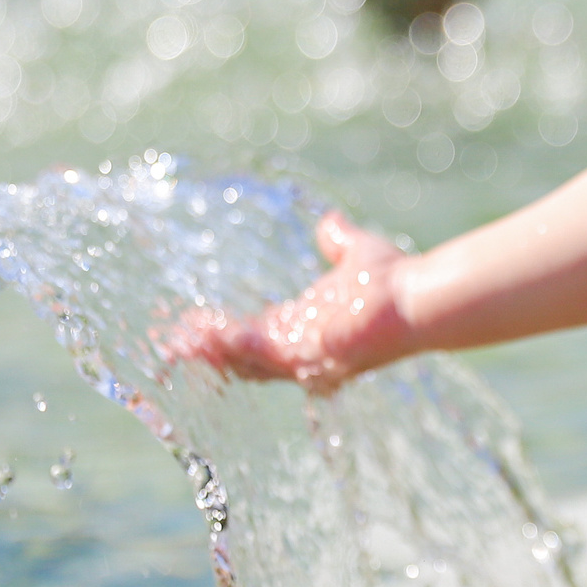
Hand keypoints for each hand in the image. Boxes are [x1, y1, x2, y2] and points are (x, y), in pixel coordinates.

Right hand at [164, 211, 413, 393]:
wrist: (418, 297)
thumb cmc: (396, 281)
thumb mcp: (357, 255)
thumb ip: (338, 243)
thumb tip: (329, 224)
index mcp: (306, 328)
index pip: (256, 337)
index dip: (223, 333)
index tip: (192, 324)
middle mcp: (300, 349)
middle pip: (241, 360)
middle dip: (204, 353)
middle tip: (167, 345)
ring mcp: (302, 356)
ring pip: (242, 362)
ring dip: (208, 353)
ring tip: (172, 345)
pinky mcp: (305, 352)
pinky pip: (257, 353)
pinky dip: (227, 346)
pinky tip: (198, 335)